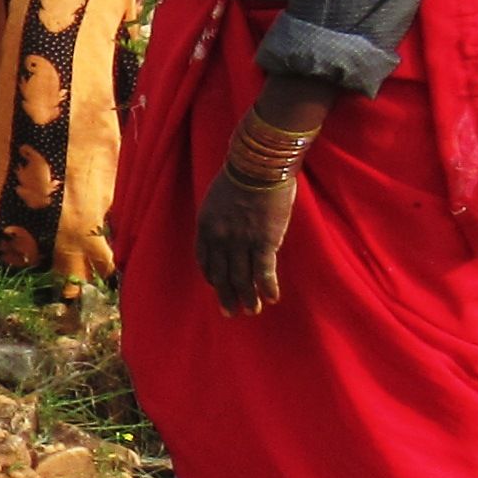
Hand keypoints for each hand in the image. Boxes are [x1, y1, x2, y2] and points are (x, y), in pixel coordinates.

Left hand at [196, 157, 296, 314]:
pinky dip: (267, 287)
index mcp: (206, 227)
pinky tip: (272, 298)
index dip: (212, 277)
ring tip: (252, 310)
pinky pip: (264, 271)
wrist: (259, 165)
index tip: (218, 287)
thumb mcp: (217, 199)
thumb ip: (219, 220)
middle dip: (226, 296)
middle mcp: (220, 239)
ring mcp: (241, 242)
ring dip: (247, 297)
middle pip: (221, 275)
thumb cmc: (240, 176)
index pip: (205, 261)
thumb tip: (227, 234)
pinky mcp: (264, 241)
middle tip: (231, 312)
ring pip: (241, 278)